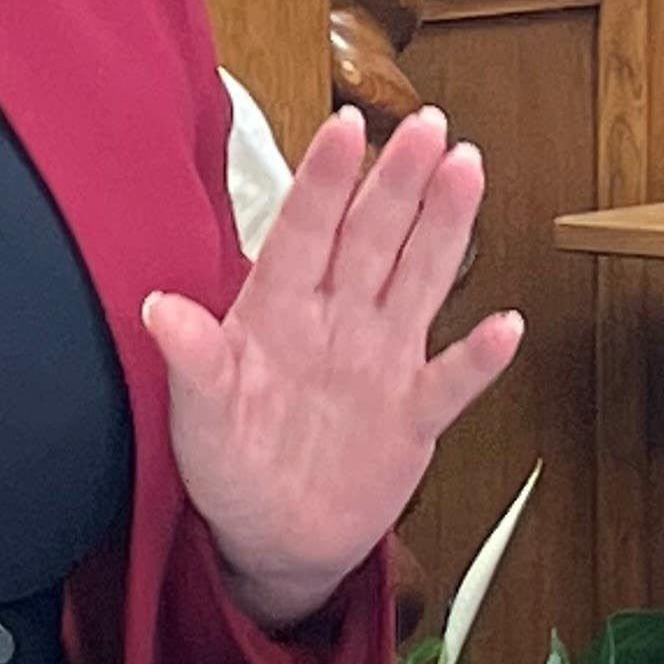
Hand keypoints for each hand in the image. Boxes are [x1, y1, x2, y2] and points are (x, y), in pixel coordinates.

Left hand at [144, 105, 521, 630]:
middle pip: (374, 236)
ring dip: (445, 227)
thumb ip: (192, 361)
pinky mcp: (413, 416)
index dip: (325, 178)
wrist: (271, 538)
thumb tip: (159, 310)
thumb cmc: (228, 466)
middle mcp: (337, 321)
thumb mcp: (198, 418)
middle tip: (427, 125)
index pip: (306, 230)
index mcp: (279, 311)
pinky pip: (451, 381)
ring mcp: (380, 363)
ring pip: (419, 280)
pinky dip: (479, 359)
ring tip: (466, 170)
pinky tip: (505, 326)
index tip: (343, 126)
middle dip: (400, 178)